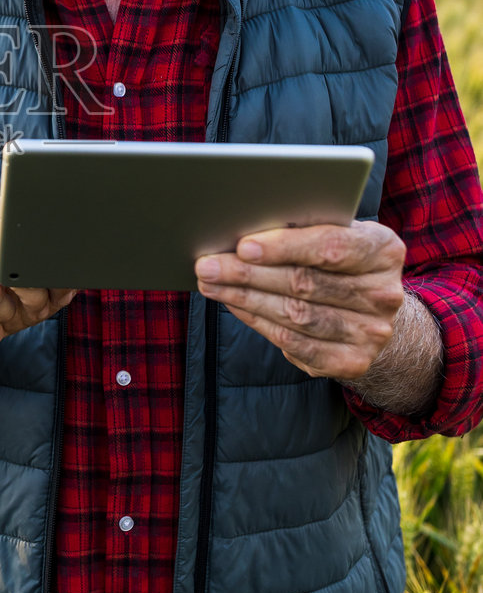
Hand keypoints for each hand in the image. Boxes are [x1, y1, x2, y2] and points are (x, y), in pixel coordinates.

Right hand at [0, 198, 76, 363]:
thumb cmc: (4, 305)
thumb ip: (59, 277)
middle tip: (42, 302)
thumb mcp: (41, 291)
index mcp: (3, 215)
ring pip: (8, 266)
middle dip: (43, 281)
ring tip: (18, 310)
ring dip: (25, 299)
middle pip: (26, 243)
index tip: (64, 271)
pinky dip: (2, 312)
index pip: (40, 218)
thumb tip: (77, 272)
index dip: (58, 250)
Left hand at [194, 221, 405, 387]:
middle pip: (305, 283)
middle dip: (248, 274)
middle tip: (207, 265)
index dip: (284, 246)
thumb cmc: (342, 264)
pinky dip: (259, 323)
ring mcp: (371, 332)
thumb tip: (244, 233)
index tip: (243, 246)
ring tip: (211, 284)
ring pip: (296, 315)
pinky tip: (234, 306)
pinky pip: (295, 344)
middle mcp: (383, 294)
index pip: (331, 247)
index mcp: (384, 251)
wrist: (373, 314)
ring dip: (245, 299)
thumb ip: (306, 231)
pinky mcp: (353, 361)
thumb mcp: (338, 236)